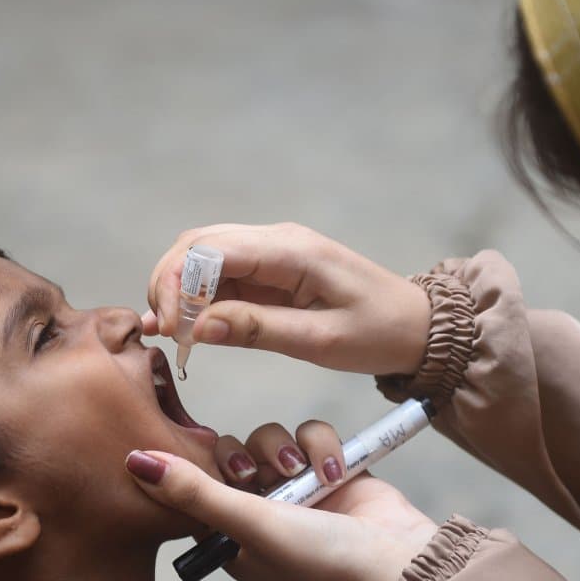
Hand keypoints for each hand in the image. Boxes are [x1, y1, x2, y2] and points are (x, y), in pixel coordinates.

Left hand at [127, 421, 437, 580]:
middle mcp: (259, 514)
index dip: (195, 470)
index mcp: (229, 540)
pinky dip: (322, 446)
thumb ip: (193, 491)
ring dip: (286, 449)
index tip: (208, 467)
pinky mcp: (329, 470)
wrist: (397, 561)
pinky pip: (309, 435)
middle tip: (258, 476)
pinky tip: (336, 470)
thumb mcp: (248, 524)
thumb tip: (132, 461)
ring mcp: (296, 491)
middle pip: (229, 455)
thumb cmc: (318, 558)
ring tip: (306, 474)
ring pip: (269, 439)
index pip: (192, 490)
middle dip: (246, 457)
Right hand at [144, 222, 431, 375]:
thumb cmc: (378, 333)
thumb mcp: (320, 341)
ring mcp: (272, 252)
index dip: (178, 285)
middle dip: (170, 283)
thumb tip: (199, 328)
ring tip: (171, 333)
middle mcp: (276, 240)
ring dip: (180, 290)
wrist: (417, 327)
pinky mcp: (271, 269)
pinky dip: (199, 298)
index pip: (211, 250)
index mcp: (291, 251)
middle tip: (162, 331)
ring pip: (203, 256)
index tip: (168, 328)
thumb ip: (258, 330)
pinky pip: (222, 274)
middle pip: (197, 244)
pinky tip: (192, 328)